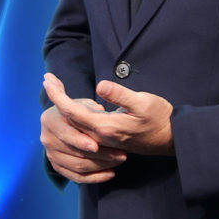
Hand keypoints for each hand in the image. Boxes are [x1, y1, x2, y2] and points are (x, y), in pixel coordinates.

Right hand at [40, 84, 127, 183]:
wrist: (67, 120)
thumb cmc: (79, 109)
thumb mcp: (83, 102)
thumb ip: (89, 105)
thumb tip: (98, 109)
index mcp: (50, 119)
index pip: (66, 133)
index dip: (80, 140)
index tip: (96, 145)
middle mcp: (47, 138)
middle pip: (74, 152)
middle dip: (99, 155)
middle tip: (120, 154)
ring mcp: (51, 154)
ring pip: (78, 166)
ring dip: (101, 166)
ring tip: (119, 161)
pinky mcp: (58, 166)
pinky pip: (77, 177)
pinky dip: (94, 178)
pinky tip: (110, 174)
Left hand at [43, 73, 174, 156]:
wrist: (170, 138)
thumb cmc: (159, 117)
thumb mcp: (143, 101)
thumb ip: (121, 95)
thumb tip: (100, 85)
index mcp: (105, 127)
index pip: (72, 111)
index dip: (57, 94)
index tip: (47, 78)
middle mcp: (99, 136)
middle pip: (68, 118)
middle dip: (55, 97)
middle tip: (48, 78)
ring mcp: (102, 140)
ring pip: (74, 126)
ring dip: (62, 106)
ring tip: (56, 88)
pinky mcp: (107, 140)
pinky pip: (82, 130)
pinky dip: (72, 115)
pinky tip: (72, 106)